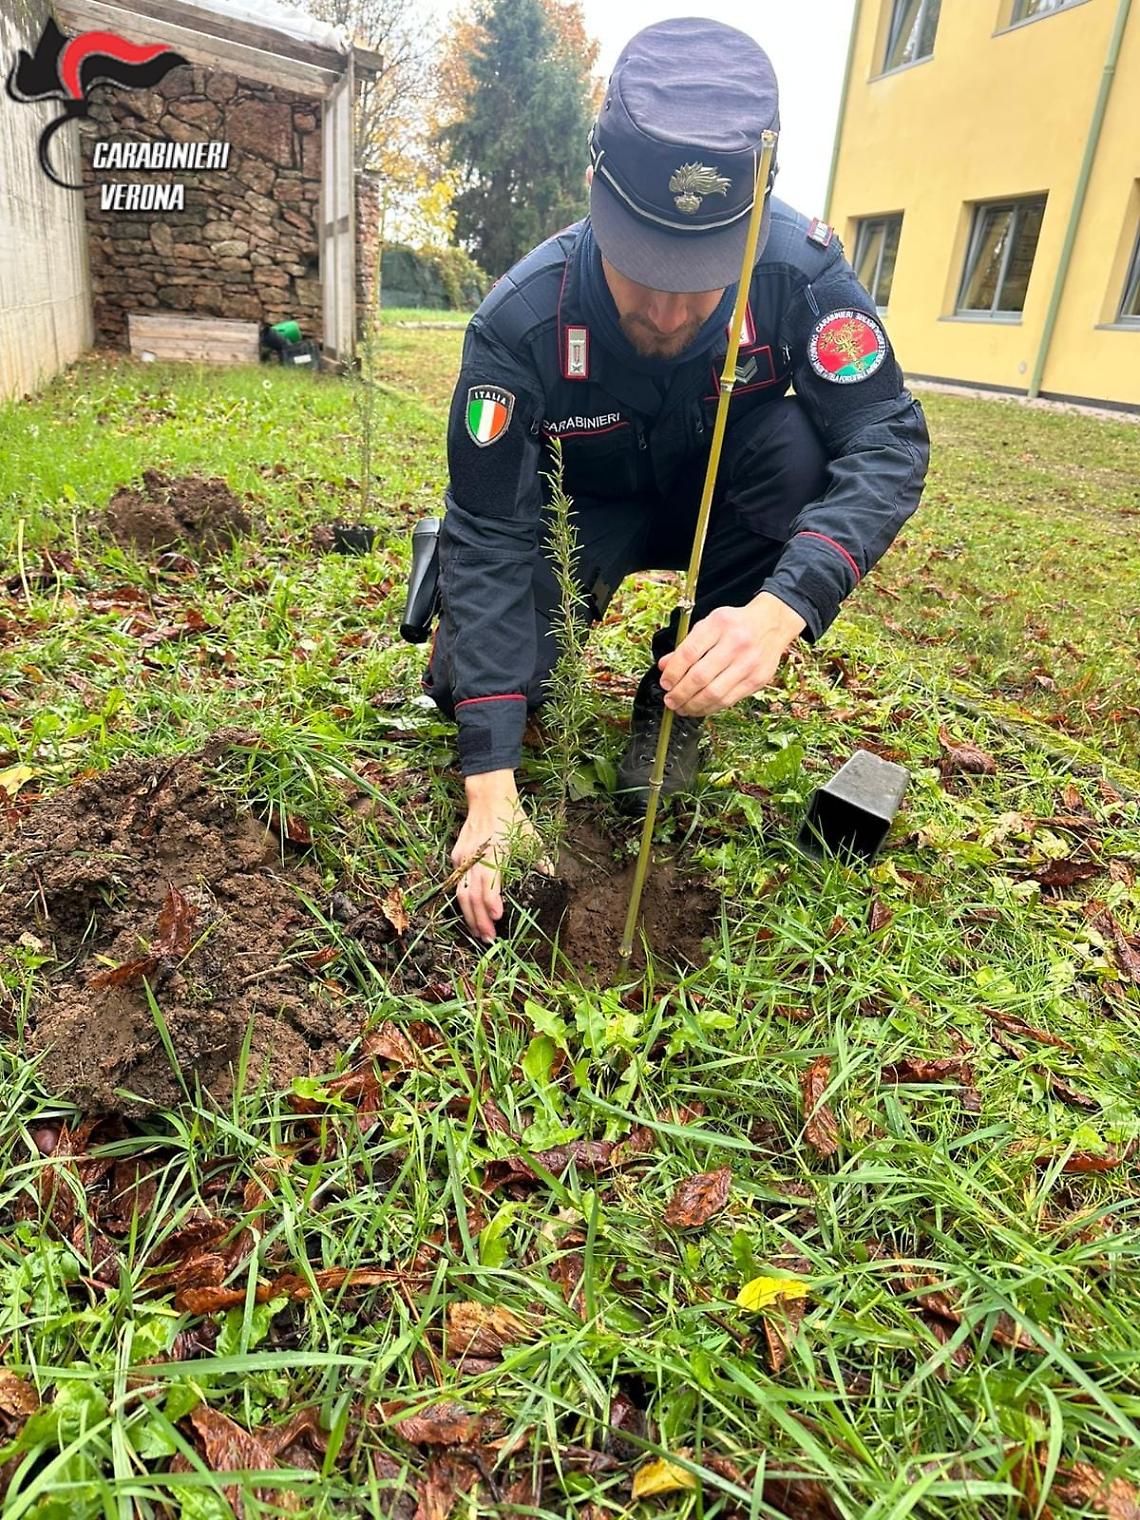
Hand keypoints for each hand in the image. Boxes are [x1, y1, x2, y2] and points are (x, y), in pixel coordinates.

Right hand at [452, 771, 549, 942]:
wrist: (488, 797)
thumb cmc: (511, 818)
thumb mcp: (530, 837)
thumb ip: (539, 859)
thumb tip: (550, 877)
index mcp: (495, 851)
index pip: (489, 882)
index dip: (491, 903)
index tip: (498, 919)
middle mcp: (475, 856)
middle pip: (471, 895)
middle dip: (478, 920)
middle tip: (488, 939)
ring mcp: (463, 857)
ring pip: (460, 892)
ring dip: (469, 916)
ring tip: (478, 933)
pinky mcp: (456, 857)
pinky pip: (458, 883)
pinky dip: (464, 901)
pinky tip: (472, 914)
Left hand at [658, 592, 806, 717]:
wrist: (772, 624)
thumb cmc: (735, 625)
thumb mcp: (708, 625)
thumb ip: (686, 645)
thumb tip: (665, 666)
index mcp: (719, 625)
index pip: (689, 653)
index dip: (673, 673)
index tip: (665, 682)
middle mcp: (736, 643)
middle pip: (700, 677)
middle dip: (680, 693)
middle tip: (670, 700)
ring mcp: (749, 663)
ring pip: (714, 694)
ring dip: (693, 705)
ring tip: (682, 708)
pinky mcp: (757, 680)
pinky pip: (728, 700)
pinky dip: (710, 708)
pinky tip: (699, 708)